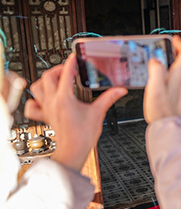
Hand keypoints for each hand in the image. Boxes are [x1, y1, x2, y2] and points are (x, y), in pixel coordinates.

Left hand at [24, 54, 127, 170]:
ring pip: (36, 88)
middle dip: (57, 69)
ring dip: (44, 81)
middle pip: (47, 77)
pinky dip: (35, 100)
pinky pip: (32, 106)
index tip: (74, 57)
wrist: (73, 151)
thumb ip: (109, 98)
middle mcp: (52, 102)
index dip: (71, 63)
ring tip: (55, 79)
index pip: (66, 74)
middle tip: (67, 69)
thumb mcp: (98, 113)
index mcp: (64, 99)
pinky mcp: (45, 116)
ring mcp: (47, 109)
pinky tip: (43, 98)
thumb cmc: (82, 136)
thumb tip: (120, 90)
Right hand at [144, 36, 180, 123]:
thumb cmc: (162, 110)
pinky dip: (175, 70)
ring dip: (176, 59)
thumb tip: (155, 59)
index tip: (172, 40)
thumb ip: (155, 70)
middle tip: (165, 48)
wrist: (170, 126)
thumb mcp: (155, 87)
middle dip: (177, 49)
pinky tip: (164, 76)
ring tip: (163, 60)